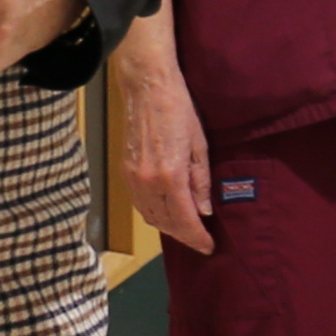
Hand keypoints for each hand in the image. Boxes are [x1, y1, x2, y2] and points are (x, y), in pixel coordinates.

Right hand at [110, 13, 213, 251]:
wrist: (148, 88)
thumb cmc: (180, 112)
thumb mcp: (200, 146)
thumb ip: (201, 182)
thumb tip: (204, 211)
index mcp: (170, 176)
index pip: (184, 219)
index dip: (197, 237)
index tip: (209, 247)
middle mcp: (147, 182)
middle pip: (165, 223)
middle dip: (184, 236)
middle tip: (201, 241)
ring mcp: (133, 178)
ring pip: (150, 216)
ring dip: (169, 228)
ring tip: (187, 230)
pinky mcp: (125, 171)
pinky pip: (140, 204)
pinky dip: (154, 214)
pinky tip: (167, 214)